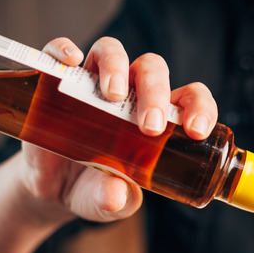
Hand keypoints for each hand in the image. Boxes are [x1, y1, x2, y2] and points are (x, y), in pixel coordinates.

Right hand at [16, 37, 218, 223]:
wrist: (53, 190)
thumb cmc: (97, 190)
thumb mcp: (110, 203)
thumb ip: (116, 201)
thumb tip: (113, 195)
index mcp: (158, 118)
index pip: (189, 97)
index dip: (200, 107)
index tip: (196, 131)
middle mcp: (130, 93)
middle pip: (151, 69)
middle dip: (155, 93)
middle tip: (150, 127)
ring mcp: (93, 84)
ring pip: (112, 52)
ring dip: (117, 66)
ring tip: (113, 96)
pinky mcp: (59, 82)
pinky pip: (60, 52)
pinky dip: (64, 49)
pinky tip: (71, 61)